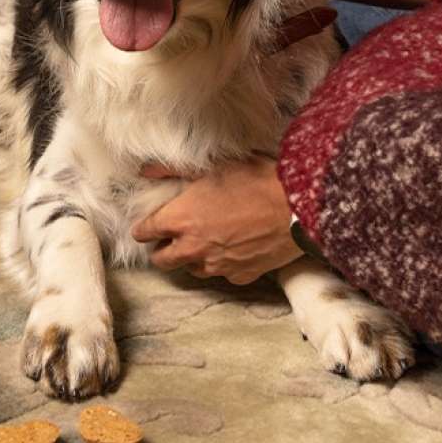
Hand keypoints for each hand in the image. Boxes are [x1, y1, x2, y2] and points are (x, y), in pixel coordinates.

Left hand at [130, 156, 301, 284]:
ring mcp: (217, 265)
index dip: (144, 229)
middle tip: (170, 240)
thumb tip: (145, 171)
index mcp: (181, 219)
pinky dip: (223, 264)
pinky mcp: (241, 275)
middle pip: (163, 260)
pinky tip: (233, 249)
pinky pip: (224, 274)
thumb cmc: (255, 180)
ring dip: (192, 258)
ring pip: (192, 269)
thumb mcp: (211, 167)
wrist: (297, 206)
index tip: (146, 227)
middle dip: (161, 251)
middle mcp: (194, 247)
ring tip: (204, 243)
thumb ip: (173, 170)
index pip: (146, 232)